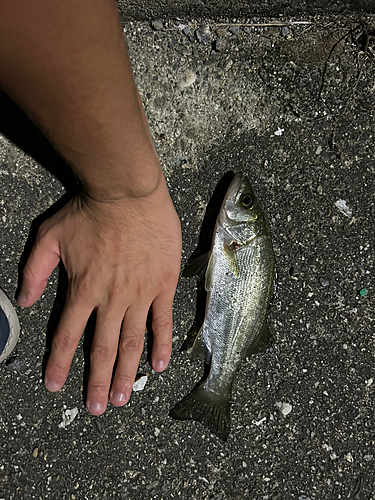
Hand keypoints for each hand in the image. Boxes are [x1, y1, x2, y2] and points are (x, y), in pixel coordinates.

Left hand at [17, 178, 181, 414]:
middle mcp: (111, 299)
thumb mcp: (50, 237)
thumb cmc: (89, 211)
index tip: (56, 387)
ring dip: (128, 373)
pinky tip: (159, 365)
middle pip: (103, 349)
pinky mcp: (162, 284)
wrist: (127, 192)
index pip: (67, 337)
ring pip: (132, 342)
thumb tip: (22, 301)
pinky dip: (160, 344)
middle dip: (98, 382)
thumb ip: (34, 271)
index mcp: (83, 289)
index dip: (60, 365)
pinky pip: (162, 321)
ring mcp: (140, 293)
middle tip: (99, 407)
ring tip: (125, 397)